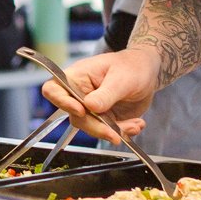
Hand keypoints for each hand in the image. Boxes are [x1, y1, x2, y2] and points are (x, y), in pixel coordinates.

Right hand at [39, 47, 157, 142]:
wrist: (146, 73)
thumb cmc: (131, 66)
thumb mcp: (121, 78)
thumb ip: (106, 93)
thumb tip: (90, 106)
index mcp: (76, 77)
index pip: (53, 90)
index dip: (62, 102)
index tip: (81, 111)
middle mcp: (79, 94)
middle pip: (75, 117)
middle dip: (96, 127)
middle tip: (114, 133)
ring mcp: (91, 109)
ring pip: (92, 128)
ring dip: (114, 131)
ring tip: (135, 124)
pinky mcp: (103, 119)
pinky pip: (108, 131)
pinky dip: (123, 132)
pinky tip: (136, 124)